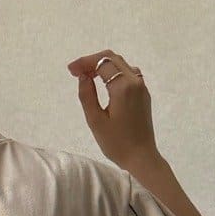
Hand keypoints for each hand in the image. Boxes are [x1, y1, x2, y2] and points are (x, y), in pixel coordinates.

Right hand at [67, 49, 157, 170]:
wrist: (142, 158)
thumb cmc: (117, 144)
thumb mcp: (96, 121)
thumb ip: (87, 96)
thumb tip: (83, 77)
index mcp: (123, 87)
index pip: (102, 63)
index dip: (84, 63)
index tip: (71, 71)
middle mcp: (135, 81)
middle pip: (112, 58)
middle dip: (92, 61)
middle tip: (76, 72)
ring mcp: (141, 86)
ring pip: (121, 64)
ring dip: (103, 65)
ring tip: (88, 76)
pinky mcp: (143, 94)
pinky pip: (128, 73)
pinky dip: (113, 72)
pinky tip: (104, 83)